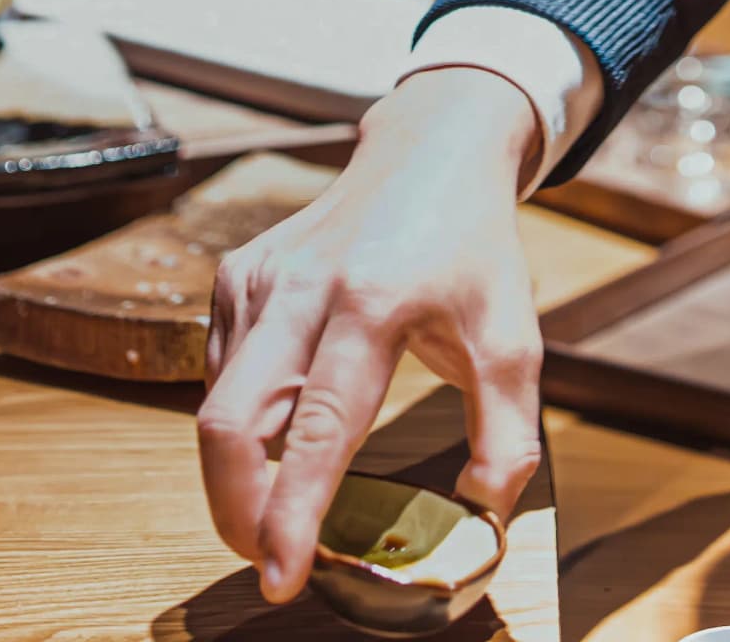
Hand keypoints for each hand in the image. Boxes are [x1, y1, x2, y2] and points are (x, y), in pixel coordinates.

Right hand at [200, 68, 548, 600]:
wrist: (431, 151)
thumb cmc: (473, 248)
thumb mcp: (514, 338)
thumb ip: (506, 432)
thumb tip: (483, 511)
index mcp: (373, 304)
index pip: (316, 429)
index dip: (290, 514)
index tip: (279, 578)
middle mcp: (301, 288)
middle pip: (228, 425)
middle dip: (235, 512)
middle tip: (268, 561)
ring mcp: (258, 278)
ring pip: (215, 405)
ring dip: (237, 473)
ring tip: (282, 506)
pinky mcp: (235, 276)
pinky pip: (219, 373)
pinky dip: (241, 422)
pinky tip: (281, 429)